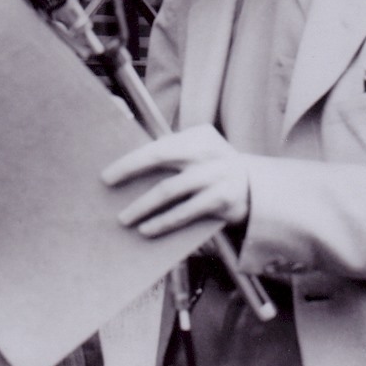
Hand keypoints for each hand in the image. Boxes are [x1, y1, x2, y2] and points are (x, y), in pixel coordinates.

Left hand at [102, 124, 250, 236]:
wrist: (258, 190)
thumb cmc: (214, 171)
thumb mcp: (199, 154)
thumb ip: (171, 154)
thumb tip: (127, 166)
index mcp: (198, 136)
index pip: (158, 144)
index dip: (131, 157)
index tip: (108, 172)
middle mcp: (207, 151)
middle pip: (160, 155)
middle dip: (129, 167)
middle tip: (107, 181)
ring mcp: (216, 174)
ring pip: (169, 189)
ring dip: (142, 205)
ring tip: (124, 218)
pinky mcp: (222, 199)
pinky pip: (185, 212)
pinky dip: (163, 222)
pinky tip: (147, 229)